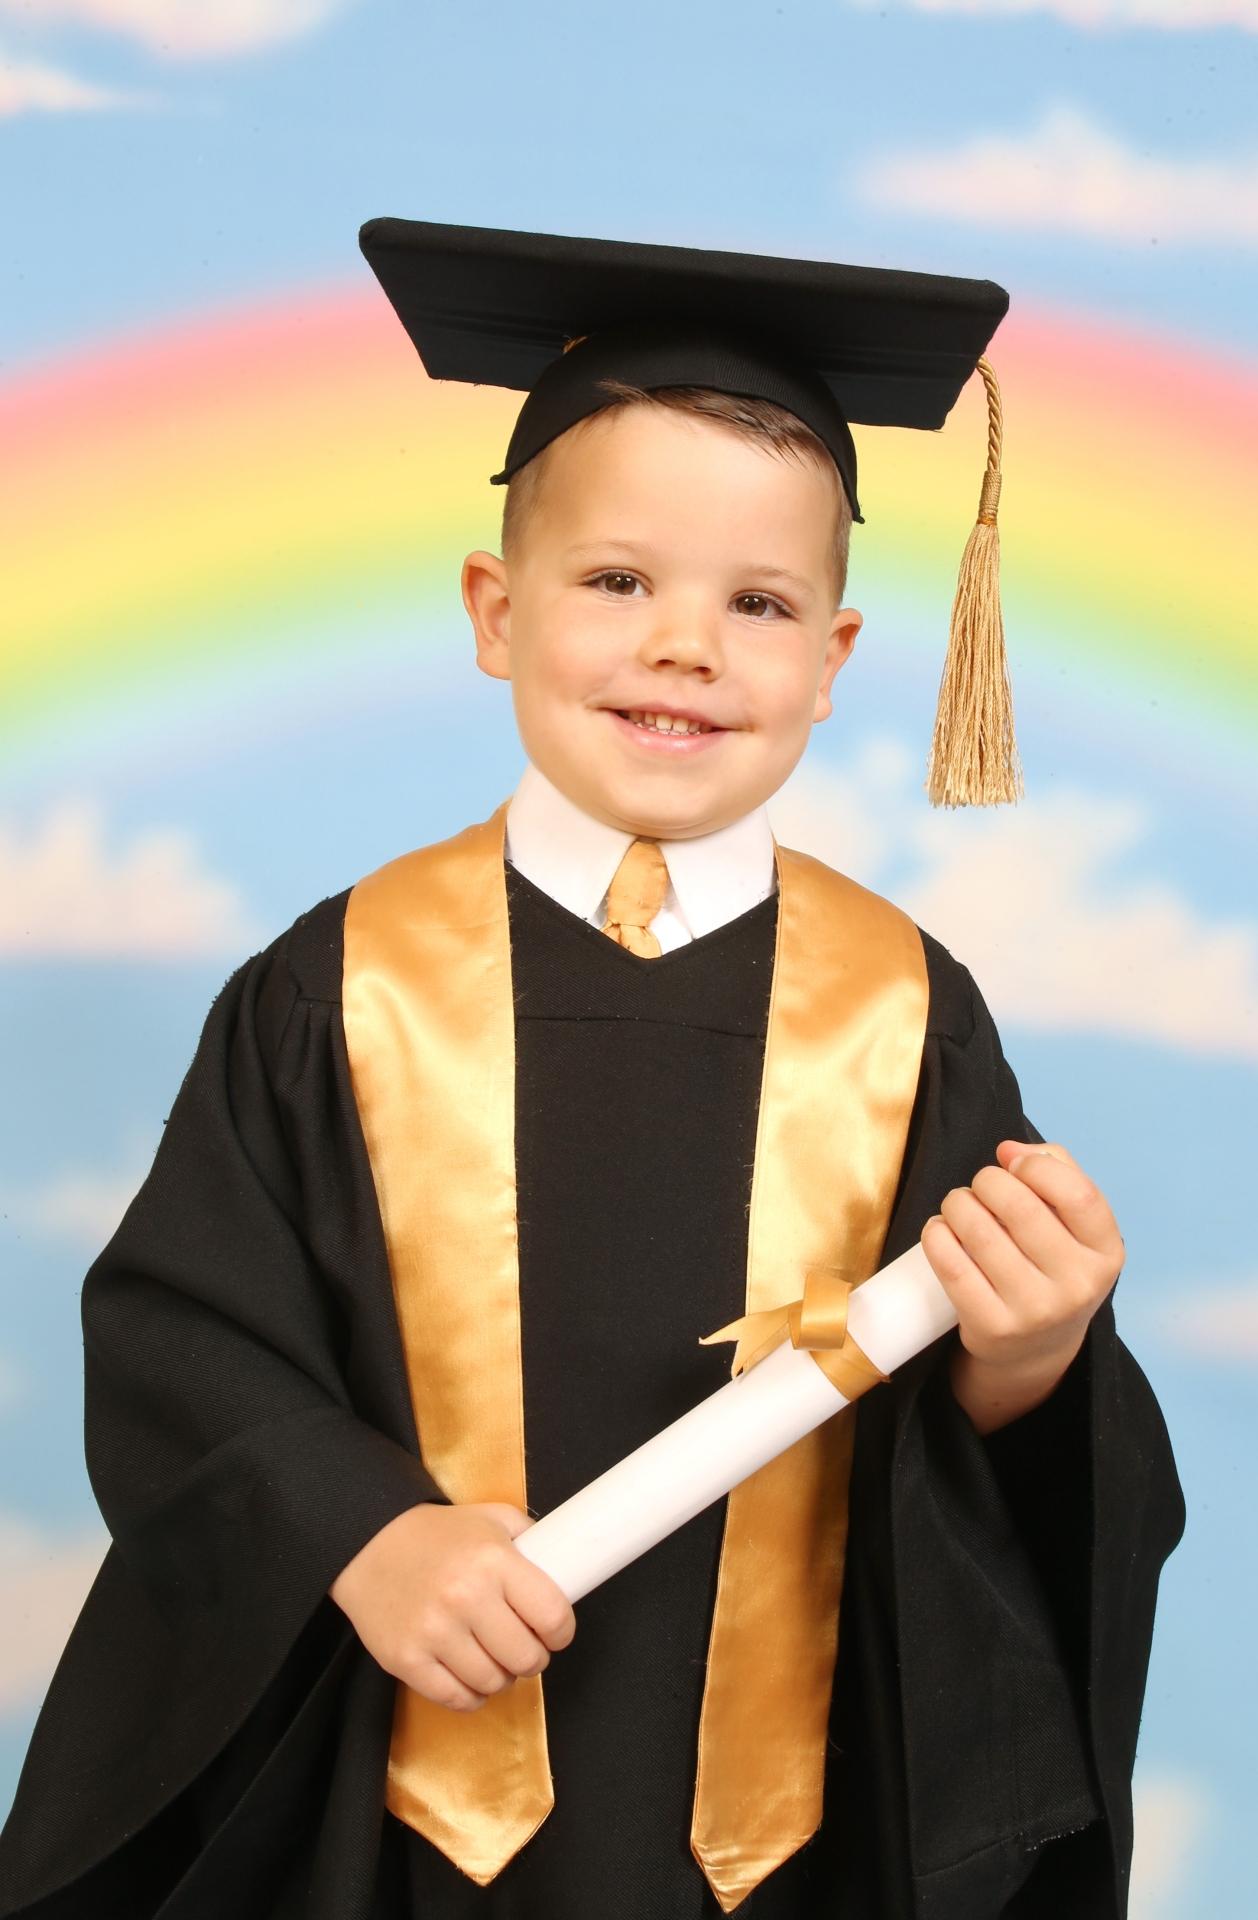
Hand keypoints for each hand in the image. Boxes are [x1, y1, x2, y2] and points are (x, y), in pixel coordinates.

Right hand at [328, 1500, 576, 1711]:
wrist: (367, 1543)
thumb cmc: (436, 1534)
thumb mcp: (489, 1518)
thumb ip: (530, 1538)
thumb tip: (566, 1564)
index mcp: (493, 1561)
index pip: (553, 1615)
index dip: (561, 1631)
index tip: (555, 1632)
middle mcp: (466, 1597)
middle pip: (526, 1658)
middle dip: (533, 1658)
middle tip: (524, 1648)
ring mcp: (434, 1632)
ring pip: (493, 1683)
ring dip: (500, 1677)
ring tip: (492, 1659)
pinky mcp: (406, 1659)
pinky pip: (456, 1699)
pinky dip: (470, 1695)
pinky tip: (467, 1675)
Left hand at [920, 1141, 1123, 1433]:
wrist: (1036, 1348)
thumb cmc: (1052, 1264)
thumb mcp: (1074, 1223)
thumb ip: (1055, 1169)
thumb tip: (1008, 1151)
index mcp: (1106, 1253)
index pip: (1077, 1194)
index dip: (1037, 1166)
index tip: (1013, 1164)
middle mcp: (1077, 1285)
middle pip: (1020, 1206)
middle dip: (987, 1181)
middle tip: (980, 1187)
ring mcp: (1035, 1311)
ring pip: (978, 1230)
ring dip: (957, 1204)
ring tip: (959, 1207)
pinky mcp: (992, 1327)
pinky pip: (951, 1264)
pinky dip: (936, 1234)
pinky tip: (941, 1230)